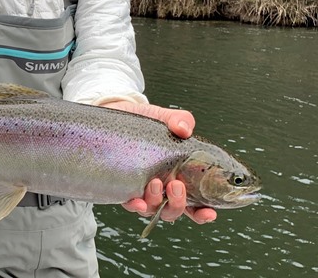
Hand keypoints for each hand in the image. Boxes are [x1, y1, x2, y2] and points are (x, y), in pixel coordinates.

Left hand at [101, 101, 217, 225]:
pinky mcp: (120, 185)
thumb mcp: (165, 118)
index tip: (209, 212)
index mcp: (176, 175)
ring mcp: (140, 188)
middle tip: (176, 185)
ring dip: (157, 203)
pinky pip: (128, 203)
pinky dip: (134, 205)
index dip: (202, 213)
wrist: (115, 112)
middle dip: (178, 204)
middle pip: (172, 211)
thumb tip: (184, 129)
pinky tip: (137, 200)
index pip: (193, 203)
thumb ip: (181, 120)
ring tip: (156, 183)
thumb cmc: (144, 120)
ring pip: (152, 209)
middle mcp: (160, 187)